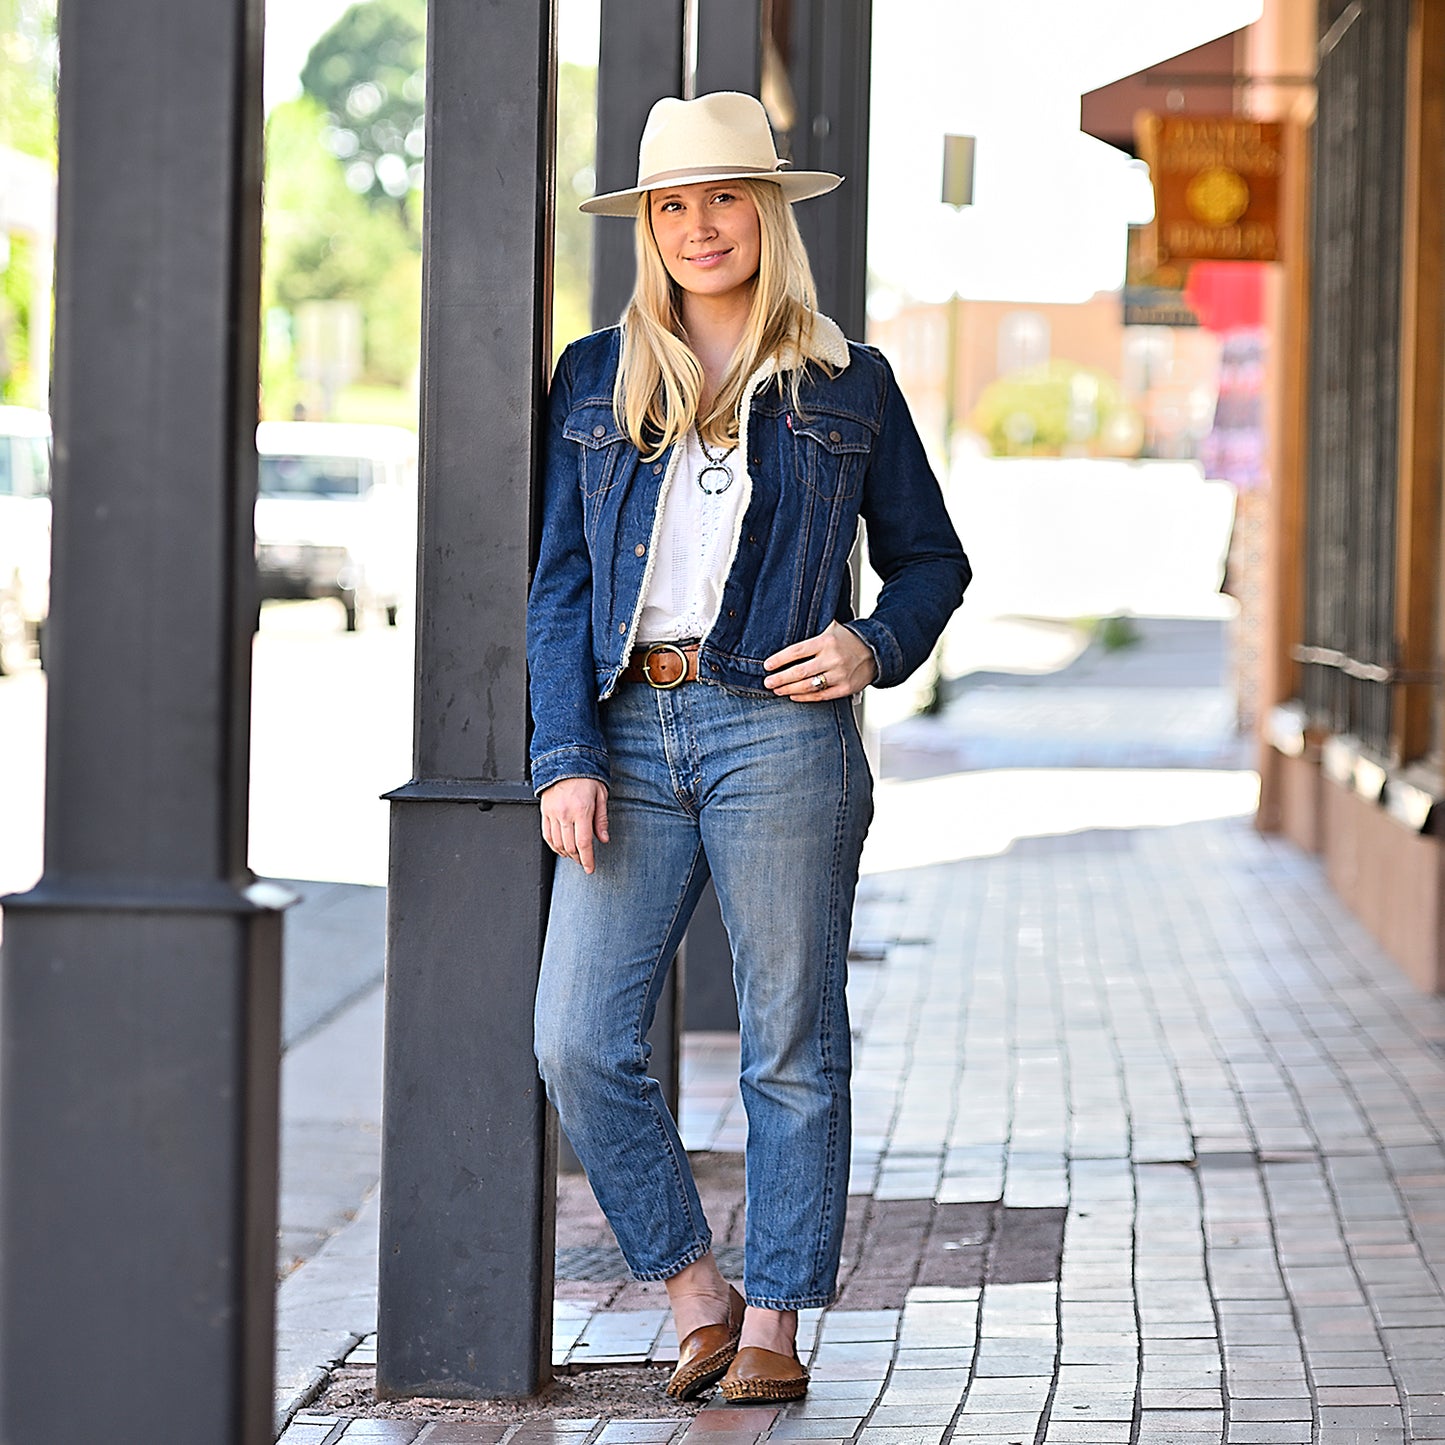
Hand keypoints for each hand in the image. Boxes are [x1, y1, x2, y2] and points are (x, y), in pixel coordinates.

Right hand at [540, 778, 609, 873]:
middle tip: (584, 862)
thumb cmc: (585, 776)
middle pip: (570, 847)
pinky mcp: (544, 812)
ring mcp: (552, 813)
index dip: (587, 860)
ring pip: (557, 843)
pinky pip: (547, 835)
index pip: (584, 844)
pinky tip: (561, 848)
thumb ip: (601, 820)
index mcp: (581, 810)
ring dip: (566, 854)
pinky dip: (554, 845)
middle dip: (578, 858)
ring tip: (574, 856)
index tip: (590, 868)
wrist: (565, 760)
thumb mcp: (601, 795)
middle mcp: (565, 813)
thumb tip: (603, 839)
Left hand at [763, 621, 877, 701]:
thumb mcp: (831, 629)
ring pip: (808, 686)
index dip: (780, 660)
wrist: (875, 653)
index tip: (767, 666)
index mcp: (826, 642)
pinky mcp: (845, 688)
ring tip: (777, 690)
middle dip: (780, 678)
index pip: (797, 651)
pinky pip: (821, 695)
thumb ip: (812, 633)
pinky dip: (805, 697)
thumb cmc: (848, 641)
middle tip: (767, 682)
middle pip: (800, 671)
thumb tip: (785, 632)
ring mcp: (840, 675)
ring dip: (789, 689)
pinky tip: (793, 696)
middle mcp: (833, 658)